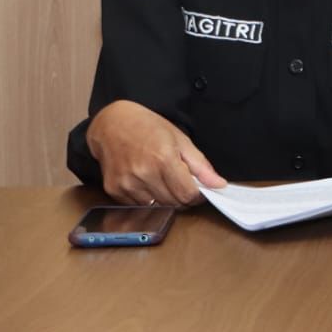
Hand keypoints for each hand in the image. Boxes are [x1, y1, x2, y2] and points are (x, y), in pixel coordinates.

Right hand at [86, 100, 224, 205]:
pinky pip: (138, 206)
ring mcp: (127, 183)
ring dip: (165, 199)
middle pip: (173, 203)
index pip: (187, 194)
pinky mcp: (114, 190)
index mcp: (163, 158)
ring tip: (162, 180)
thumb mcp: (180, 139)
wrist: (111, 124)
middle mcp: (144, 173)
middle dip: (183, 197)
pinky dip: (147, 199)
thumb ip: (200, 165)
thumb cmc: (148, 127)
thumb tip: (219, 184)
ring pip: (156, 207)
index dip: (198, 195)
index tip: (199, 190)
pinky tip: (146, 182)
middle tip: (181, 183)